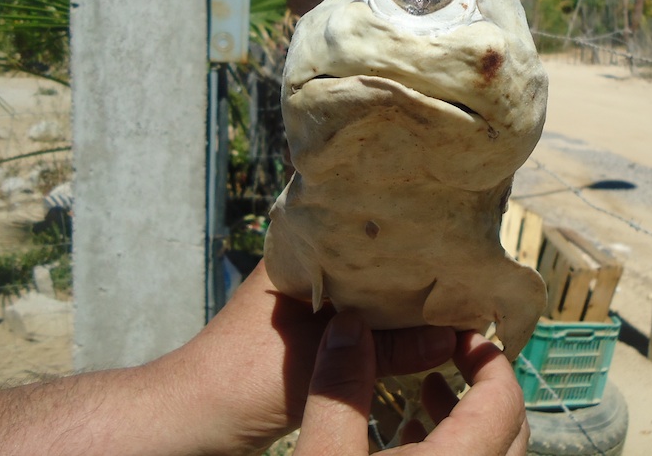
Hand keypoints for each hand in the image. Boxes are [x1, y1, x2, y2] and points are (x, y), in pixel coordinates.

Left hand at [167, 261, 457, 453]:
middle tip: (460, 273)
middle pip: (369, 264)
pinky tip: (416, 335)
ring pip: (364, 295)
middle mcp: (303, 271)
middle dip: (409, 271)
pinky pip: (356, 324)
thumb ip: (388, 353)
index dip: (404, 235)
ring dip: (397, 304)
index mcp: (297, 257)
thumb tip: (451, 336)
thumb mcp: (322, 369)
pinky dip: (383, 330)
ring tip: (449, 300)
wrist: (192, 422)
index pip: (360, 230)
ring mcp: (306, 303)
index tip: (448, 239)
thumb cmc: (240, 382)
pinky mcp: (309, 335)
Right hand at [294, 312, 529, 454]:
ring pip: (495, 452)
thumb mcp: (324, 454)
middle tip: (450, 355)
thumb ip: (342, 386)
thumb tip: (349, 323)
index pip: (504, 398)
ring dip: (470, 419)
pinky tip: (410, 438)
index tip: (458, 335)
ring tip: (430, 391)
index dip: (486, 358)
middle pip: (510, 426)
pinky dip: (458, 449)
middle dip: (483, 385)